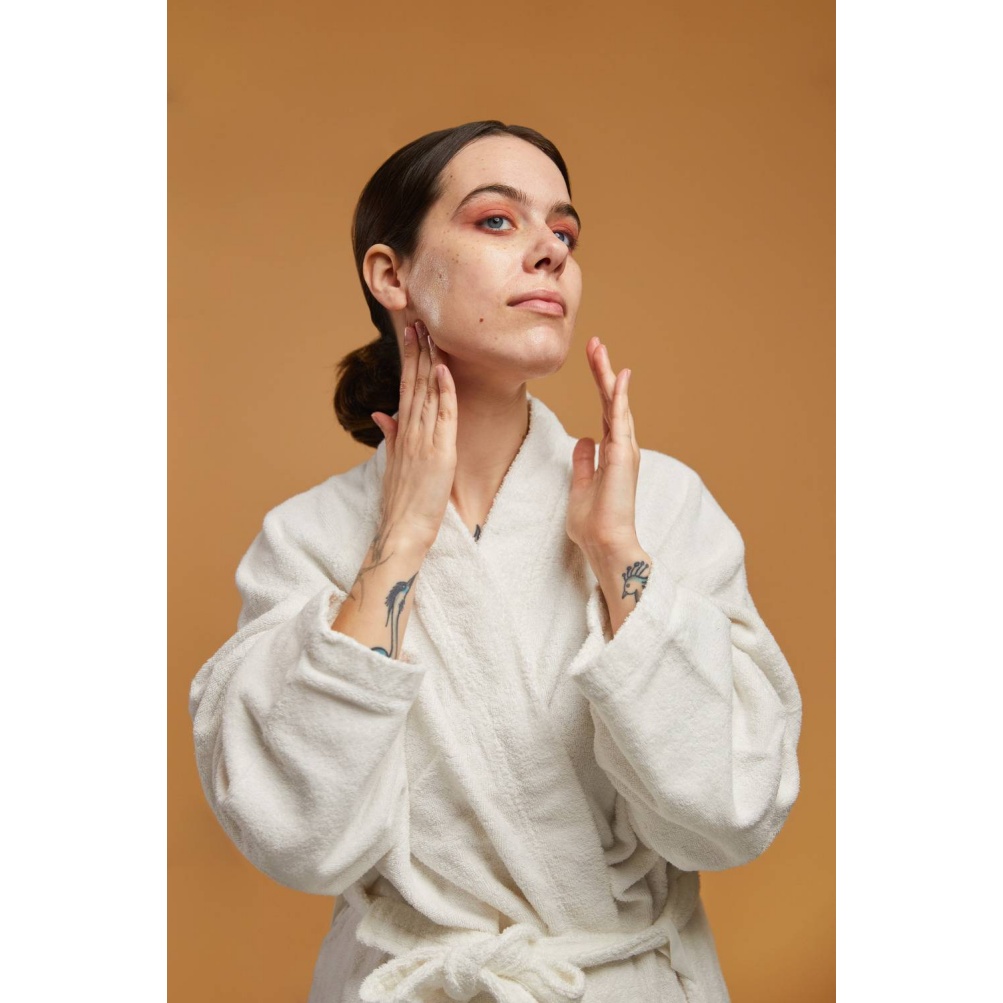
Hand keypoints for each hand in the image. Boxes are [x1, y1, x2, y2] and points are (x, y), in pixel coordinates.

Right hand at [370, 319, 456, 554]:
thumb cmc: (401, 502)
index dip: (409, 359)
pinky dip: (445, 392)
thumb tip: (382, 414)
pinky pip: (443, 416)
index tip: (410, 335)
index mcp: (401, 433)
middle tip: (418, 320)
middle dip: (417, 350)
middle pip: (414, 382)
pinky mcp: (439, 453)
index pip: (406, 387)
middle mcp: (410, 431)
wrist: (402, 529)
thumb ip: (390, 436)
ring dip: (430, 361)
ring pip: (427, 393)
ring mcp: (423, 441)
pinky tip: (445, 369)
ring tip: (431, 333)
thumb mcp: (392, 464)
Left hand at [567, 336, 641, 562]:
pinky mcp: (623, 455)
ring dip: (607, 375)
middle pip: (610, 401)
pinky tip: (618, 375)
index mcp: (610, 454)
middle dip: (602, 371)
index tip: (592, 362)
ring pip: (615, 403)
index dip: (598, 386)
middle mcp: (621, 447)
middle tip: (594, 344)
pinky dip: (619, 395)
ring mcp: (624, 449)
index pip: (603, 412)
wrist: (603, 542)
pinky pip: (620, 419)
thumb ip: (583, 462)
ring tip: (598, 348)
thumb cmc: (592, 523)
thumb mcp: (580, 486)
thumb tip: (583, 441)